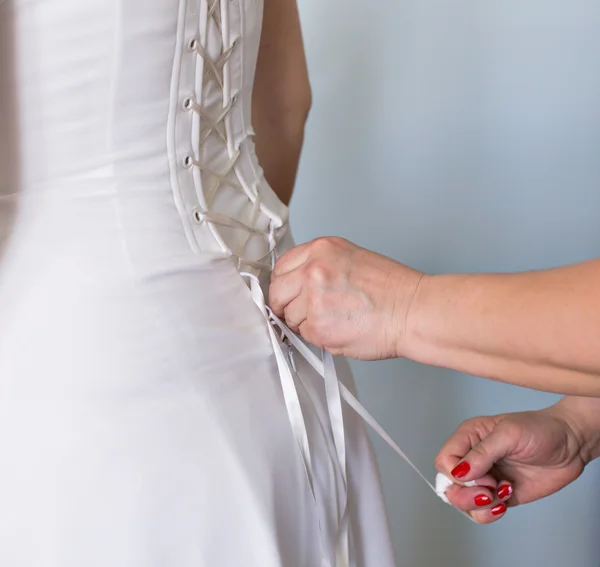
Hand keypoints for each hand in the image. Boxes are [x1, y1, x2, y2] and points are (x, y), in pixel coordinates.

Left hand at [269, 237, 422, 359]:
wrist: (412, 311)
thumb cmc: (391, 290)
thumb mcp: (350, 259)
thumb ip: (319, 266)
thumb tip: (295, 285)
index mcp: (321, 249)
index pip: (281, 267)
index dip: (285, 285)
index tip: (290, 295)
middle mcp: (313, 269)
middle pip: (276, 292)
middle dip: (287, 306)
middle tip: (306, 313)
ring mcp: (313, 298)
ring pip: (289, 317)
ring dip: (305, 323)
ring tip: (335, 320)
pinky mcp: (318, 326)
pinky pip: (304, 335)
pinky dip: (318, 337)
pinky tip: (340, 329)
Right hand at [435, 405, 589, 523]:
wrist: (571, 444)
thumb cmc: (540, 429)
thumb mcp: (508, 434)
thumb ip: (482, 453)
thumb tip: (459, 473)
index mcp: (468, 437)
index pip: (444, 461)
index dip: (456, 474)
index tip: (482, 475)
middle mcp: (473, 458)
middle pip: (449, 485)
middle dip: (466, 494)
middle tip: (490, 490)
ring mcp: (486, 478)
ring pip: (463, 502)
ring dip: (479, 505)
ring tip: (500, 495)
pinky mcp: (499, 494)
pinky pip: (482, 512)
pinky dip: (489, 513)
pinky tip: (505, 500)